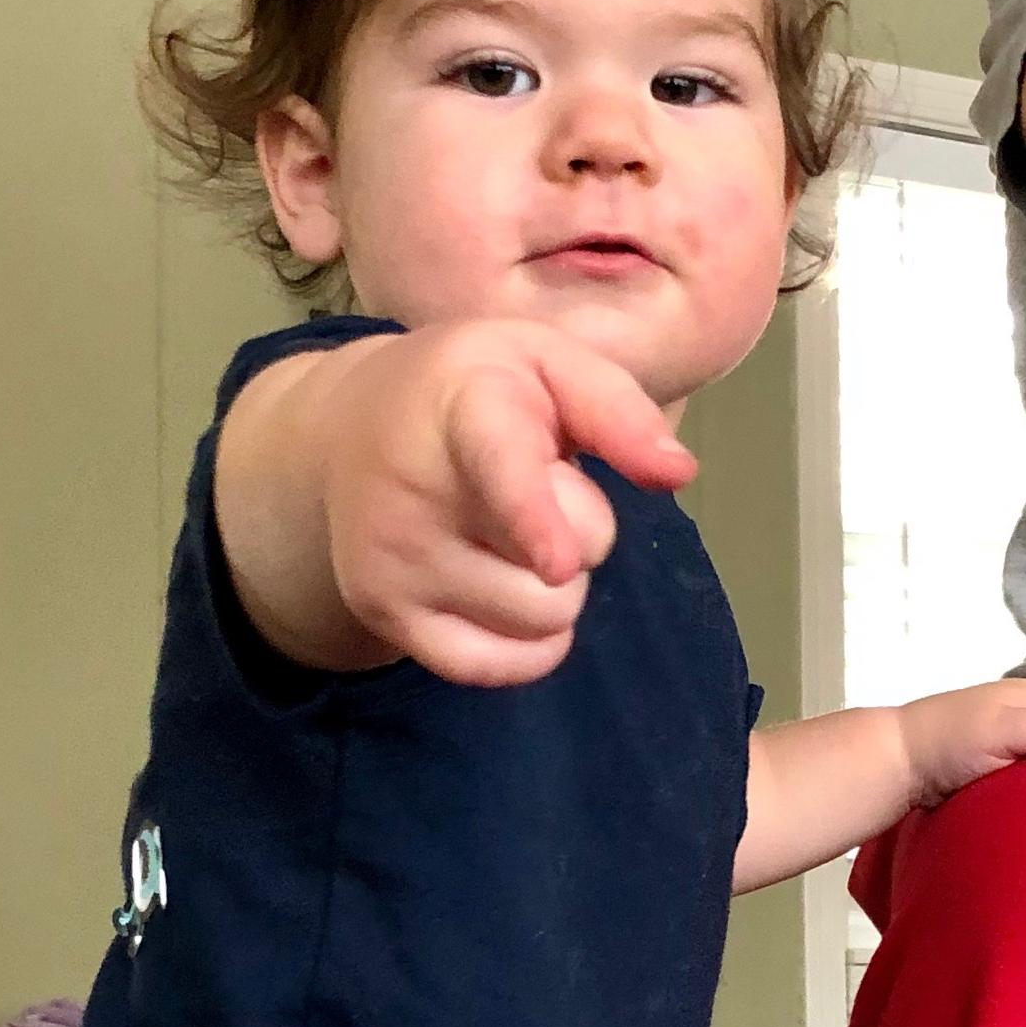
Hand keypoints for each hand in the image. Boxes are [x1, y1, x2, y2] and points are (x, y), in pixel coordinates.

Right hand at [321, 321, 694, 686]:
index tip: (556, 560)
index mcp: (466, 410)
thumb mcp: (546, 359)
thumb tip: (678, 474)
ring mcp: (395, 562)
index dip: (535, 517)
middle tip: (541, 490)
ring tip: (514, 533)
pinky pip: (490, 667)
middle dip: (583, 534)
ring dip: (556, 587)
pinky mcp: (383, 615)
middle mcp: (417, 493)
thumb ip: (617, 410)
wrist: (346, 427)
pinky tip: (511, 590)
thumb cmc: (473, 387)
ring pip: (539, 618)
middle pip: (559, 566)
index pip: (502, 471)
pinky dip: (528, 644)